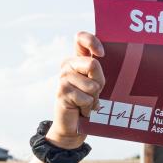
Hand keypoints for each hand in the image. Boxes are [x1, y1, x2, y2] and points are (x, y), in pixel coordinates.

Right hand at [48, 32, 104, 148]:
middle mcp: (68, 65)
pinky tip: (80, 109)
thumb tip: (95, 61)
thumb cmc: (89, 101)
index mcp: (78, 59)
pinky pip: (86, 98)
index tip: (101, 54)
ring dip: (94, 98)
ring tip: (85, 102)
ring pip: (92, 85)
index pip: (80, 38)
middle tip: (93, 92)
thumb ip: (97, 72)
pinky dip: (88, 107)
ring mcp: (63, 77)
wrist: (75, 124)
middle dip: (99, 83)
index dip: (92, 42)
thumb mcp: (97, 84)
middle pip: (93, 65)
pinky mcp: (61, 91)